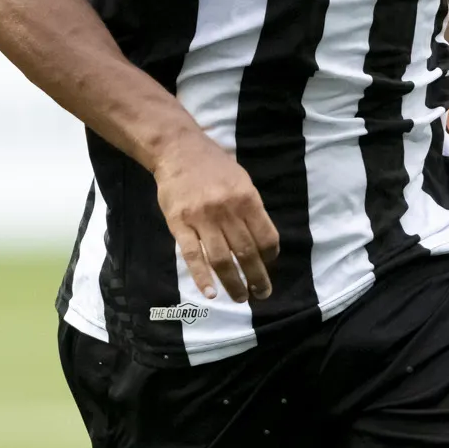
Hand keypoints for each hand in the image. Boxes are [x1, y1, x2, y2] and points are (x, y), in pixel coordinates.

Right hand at [153, 128, 278, 303]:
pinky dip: (202, 277)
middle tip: (262, 294)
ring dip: (234, 283)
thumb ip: (252, 209)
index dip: (270, 257)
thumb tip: (264, 242)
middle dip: (257, 277)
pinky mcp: (179, 224)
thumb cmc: (214, 166)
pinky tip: (211, 293)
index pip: (266, 237)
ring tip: (240, 297)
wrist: (178, 150)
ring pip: (221, 259)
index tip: (269, 266)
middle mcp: (227, 210)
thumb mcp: (242, 180)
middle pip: (246, 252)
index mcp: (247, 199)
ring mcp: (201, 218)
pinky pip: (192, 255)